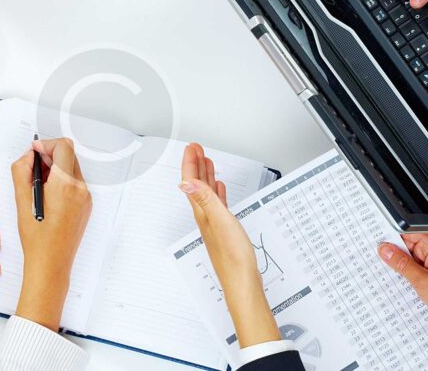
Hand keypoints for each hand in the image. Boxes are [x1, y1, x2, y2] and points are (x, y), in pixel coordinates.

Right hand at [11, 138, 91, 330]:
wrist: (51, 263)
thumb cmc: (37, 238)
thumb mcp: (21, 200)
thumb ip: (21, 171)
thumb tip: (27, 156)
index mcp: (65, 185)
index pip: (63, 147)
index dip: (46, 145)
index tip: (34, 152)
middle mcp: (80, 189)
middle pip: (69, 156)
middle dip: (50, 156)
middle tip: (33, 168)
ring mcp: (86, 198)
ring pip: (72, 169)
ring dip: (55, 169)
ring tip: (38, 186)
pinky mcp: (86, 206)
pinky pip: (75, 183)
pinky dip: (62, 182)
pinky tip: (48, 197)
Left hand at [179, 143, 279, 347]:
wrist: (242, 282)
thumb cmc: (233, 257)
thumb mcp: (219, 221)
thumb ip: (204, 199)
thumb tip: (185, 182)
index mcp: (202, 212)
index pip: (191, 181)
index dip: (191, 162)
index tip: (191, 146)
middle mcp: (205, 216)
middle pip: (197, 184)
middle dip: (196, 164)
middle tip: (196, 148)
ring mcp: (214, 222)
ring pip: (207, 192)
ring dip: (205, 175)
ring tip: (206, 161)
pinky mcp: (224, 229)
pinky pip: (217, 204)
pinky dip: (217, 192)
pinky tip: (219, 189)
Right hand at [378, 234, 427, 336]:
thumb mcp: (421, 280)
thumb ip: (401, 264)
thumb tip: (385, 250)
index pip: (405, 232)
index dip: (389, 237)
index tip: (376, 244)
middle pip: (406, 245)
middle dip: (394, 254)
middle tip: (383, 263)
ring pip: (410, 257)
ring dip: (402, 266)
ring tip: (398, 276)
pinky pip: (416, 267)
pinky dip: (409, 274)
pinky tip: (406, 282)